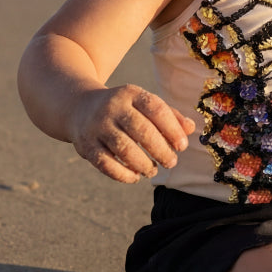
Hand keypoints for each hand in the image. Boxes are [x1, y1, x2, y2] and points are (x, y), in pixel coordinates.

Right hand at [68, 84, 195, 182]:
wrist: (80, 108)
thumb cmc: (124, 110)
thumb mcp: (144, 105)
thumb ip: (170, 116)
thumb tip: (191, 129)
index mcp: (131, 94)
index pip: (156, 109)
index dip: (172, 129)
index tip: (182, 146)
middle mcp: (112, 107)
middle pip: (141, 130)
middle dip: (161, 150)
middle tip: (171, 163)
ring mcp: (97, 126)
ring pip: (124, 148)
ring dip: (143, 164)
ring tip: (153, 169)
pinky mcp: (85, 145)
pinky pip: (105, 164)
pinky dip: (123, 174)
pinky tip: (135, 177)